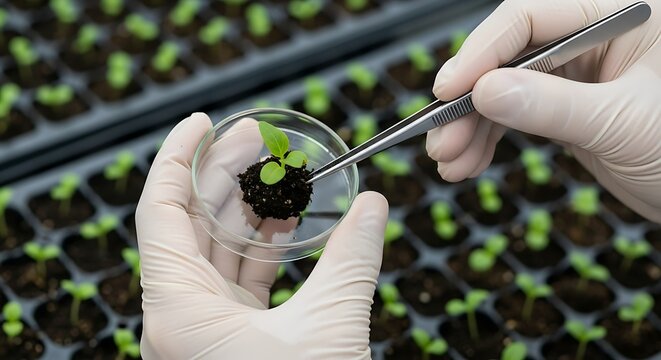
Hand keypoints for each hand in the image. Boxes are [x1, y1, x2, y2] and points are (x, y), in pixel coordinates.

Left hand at [136, 113, 388, 358]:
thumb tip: (373, 206)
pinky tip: (284, 221)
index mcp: (178, 311)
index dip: (178, 157)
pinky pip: (234, 279)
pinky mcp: (228, 337)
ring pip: (214, 251)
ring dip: (246, 209)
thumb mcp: (330, 326)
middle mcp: (178, 317)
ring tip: (276, 174)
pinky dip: (259, 248)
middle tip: (254, 138)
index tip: (202, 123)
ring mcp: (201, 328)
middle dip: (224, 173)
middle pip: (190, 223)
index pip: (159, 212)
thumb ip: (352, 260)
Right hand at [426, 0, 660, 221]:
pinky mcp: (565, 103)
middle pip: (509, 55)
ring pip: (503, 88)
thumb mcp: (621, 125)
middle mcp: (594, 35)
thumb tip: (485, 91)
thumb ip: (552, 105)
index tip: (447, 89)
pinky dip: (487, 138)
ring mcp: (577, 71)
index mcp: (621, 13)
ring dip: (470, 127)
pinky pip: (514, 112)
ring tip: (449, 161)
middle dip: (469, 101)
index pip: (532, 16)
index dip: (482, 51)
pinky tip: (469, 162)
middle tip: (441, 139)